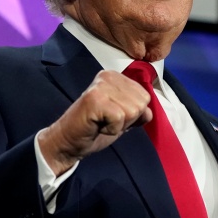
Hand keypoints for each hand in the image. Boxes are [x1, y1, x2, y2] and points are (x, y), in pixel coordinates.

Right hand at [37, 70, 152, 175]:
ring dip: (120, 124)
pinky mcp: (94, 99)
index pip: (145, 96)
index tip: (113, 117)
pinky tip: (98, 126)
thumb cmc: (94, 129)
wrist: (69, 142)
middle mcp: (108, 76)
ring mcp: (101, 86)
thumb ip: (137, 112)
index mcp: (116, 77)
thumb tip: (149, 112)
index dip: (133, 114)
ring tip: (102, 122)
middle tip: (107, 120)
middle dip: (128, 119)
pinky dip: (112, 128)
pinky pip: (120, 117)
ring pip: (132, 110)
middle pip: (141, 103)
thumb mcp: (123, 120)